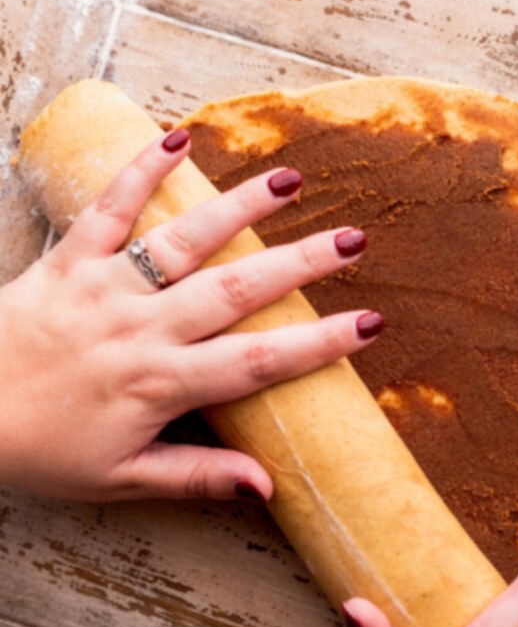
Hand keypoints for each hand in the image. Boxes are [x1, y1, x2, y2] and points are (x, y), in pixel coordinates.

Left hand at [1, 129, 380, 500]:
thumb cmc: (41, 452)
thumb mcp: (122, 480)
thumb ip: (196, 475)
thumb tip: (267, 485)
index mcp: (161, 386)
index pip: (256, 362)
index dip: (317, 345)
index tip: (367, 325)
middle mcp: (142, 331)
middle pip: (235, 290)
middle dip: (299, 264)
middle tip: (352, 239)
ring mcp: (105, 289)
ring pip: (182, 242)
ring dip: (239, 208)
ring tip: (289, 181)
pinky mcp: (68, 262)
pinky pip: (107, 209)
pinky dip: (139, 172)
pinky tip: (176, 141)